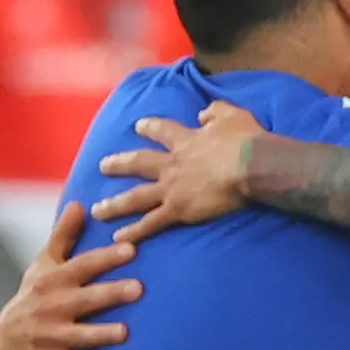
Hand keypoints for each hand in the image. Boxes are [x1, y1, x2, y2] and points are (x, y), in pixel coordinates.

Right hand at [0, 203, 142, 349]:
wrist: (7, 339)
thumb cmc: (37, 295)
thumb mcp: (46, 265)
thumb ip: (64, 235)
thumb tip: (81, 203)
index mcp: (55, 281)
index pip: (83, 266)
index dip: (105, 258)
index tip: (130, 249)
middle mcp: (53, 307)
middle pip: (85, 299)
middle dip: (110, 293)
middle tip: (139, 288)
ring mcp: (51, 336)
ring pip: (79, 336)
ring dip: (99, 335)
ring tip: (123, 333)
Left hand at [94, 100, 269, 229]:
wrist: (251, 166)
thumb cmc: (246, 141)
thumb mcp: (232, 116)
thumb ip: (215, 111)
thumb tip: (202, 114)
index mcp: (186, 141)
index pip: (162, 131)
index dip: (150, 127)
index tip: (138, 126)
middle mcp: (172, 164)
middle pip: (139, 163)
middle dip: (119, 164)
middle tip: (103, 166)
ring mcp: (172, 188)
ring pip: (137, 197)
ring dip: (115, 204)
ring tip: (98, 210)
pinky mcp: (178, 209)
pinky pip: (152, 222)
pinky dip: (135, 231)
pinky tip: (118, 238)